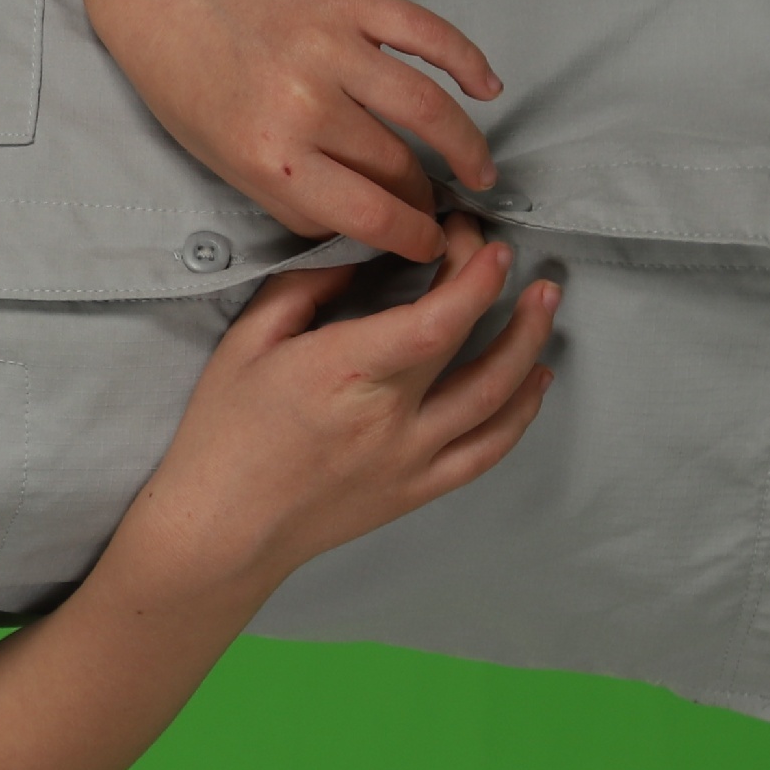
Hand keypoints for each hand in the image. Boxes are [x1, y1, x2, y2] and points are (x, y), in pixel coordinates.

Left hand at [88, 0, 502, 262]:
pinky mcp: (350, 1)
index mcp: (267, 158)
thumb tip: (360, 227)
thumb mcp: (221, 163)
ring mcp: (332, 48)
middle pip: (398, 168)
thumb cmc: (185, 81)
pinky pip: (427, 34)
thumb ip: (288, 201)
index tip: (428, 246)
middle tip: (435, 207)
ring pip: (428, 109)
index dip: (411, 240)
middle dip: (426, 199)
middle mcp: (305, 106)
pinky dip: (467, 61)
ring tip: (480, 169)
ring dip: (466, 146)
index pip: (369, 217)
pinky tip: (487, 88)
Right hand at [142, 218, 555, 584]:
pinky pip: (487, 451)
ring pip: (496, 401)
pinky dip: (521, 412)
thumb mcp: (246, 342)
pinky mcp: (417, 490)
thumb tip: (357, 255)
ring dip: (531, 346)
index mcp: (344, 372)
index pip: (437, 320)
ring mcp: (411, 459)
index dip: (474, 277)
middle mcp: (389, 418)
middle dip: (503, 292)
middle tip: (505, 255)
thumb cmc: (223, 433)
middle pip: (474, 350)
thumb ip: (303, 288)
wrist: (222, 528)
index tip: (483, 242)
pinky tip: (535, 378)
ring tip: (546, 302)